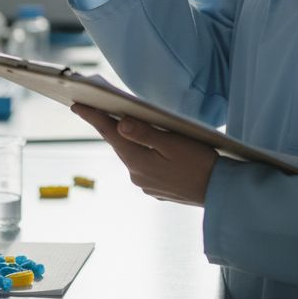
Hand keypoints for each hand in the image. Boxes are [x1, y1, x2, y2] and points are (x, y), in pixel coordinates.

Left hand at [71, 104, 217, 206]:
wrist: (221, 192)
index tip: (76, 105)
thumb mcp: (174, 143)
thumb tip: (119, 125)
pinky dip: (141, 153)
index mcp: (138, 161)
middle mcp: (136, 175)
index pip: (110, 133)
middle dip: (108, 125)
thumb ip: (145, 134)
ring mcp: (145, 184)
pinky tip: (147, 146)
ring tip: (120, 123)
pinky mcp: (156, 189)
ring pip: (131, 155)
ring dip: (127, 140)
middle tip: (95, 108)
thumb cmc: (201, 163)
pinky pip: (143, 166)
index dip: (93, 117)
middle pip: (119, 144)